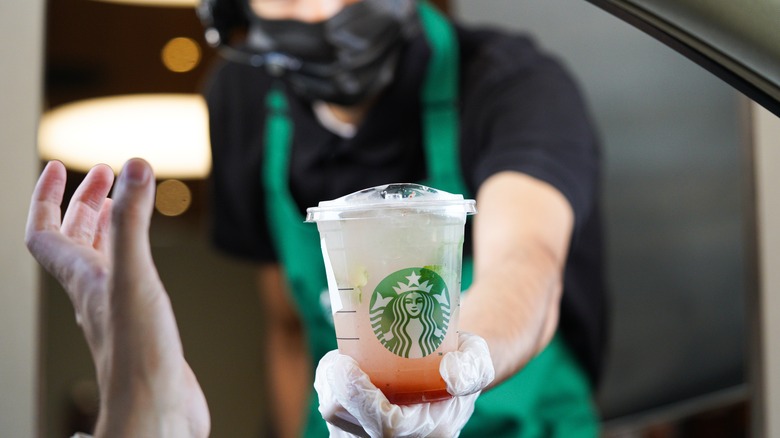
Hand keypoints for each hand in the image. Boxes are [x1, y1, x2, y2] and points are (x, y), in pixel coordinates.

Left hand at [25, 160, 209, 436]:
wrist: (156, 411)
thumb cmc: (137, 354)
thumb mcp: (133, 276)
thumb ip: (132, 222)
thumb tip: (135, 166)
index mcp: (81, 278)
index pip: (45, 231)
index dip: (46, 196)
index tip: (60, 166)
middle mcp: (94, 291)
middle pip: (74, 240)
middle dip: (85, 202)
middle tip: (106, 173)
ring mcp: (117, 308)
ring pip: (101, 258)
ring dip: (108, 225)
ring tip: (125, 203)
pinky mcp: (143, 323)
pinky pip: (130, 277)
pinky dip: (135, 253)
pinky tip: (151, 256)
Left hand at [314, 332, 493, 437]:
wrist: (452, 375)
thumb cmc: (462, 363)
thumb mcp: (478, 359)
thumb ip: (470, 368)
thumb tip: (451, 374)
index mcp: (431, 429)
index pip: (385, 426)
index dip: (359, 397)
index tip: (345, 364)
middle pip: (348, 424)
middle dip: (335, 389)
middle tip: (340, 357)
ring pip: (335, 420)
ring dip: (330, 387)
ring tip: (343, 360)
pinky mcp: (359, 431)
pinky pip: (333, 414)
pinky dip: (330, 388)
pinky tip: (342, 369)